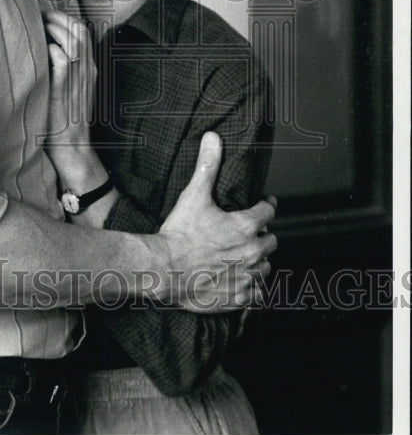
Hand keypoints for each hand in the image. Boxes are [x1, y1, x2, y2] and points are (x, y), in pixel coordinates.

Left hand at [44, 10, 95, 153]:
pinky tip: (39, 50)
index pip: (83, 31)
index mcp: (91, 68)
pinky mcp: (64, 89)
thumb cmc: (65, 120)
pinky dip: (49, 49)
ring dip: (53, 30)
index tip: (47, 16)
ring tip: (37, 29)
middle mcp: (88, 70)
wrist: (72, 147)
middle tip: (38, 17)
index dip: (64, 18)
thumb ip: (67, 70)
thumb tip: (47, 49)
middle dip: (57, 18)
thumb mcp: (73, 90)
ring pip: (72, 40)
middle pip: (79, 30)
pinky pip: (61, 59)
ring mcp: (78, 79)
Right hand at [159, 132, 276, 312]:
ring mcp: (247, 276)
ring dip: (258, 261)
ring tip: (245, 257)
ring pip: (266, 267)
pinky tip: (241, 280)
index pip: (269, 212)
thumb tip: (213, 137)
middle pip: (271, 241)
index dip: (266, 205)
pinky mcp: (239, 297)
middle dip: (262, 235)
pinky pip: (258, 294)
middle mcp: (252, 251)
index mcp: (246, 226)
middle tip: (250, 234)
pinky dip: (252, 287)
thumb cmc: (179, 233)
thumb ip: (207, 165)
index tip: (263, 204)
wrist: (164, 269)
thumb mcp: (193, 195)